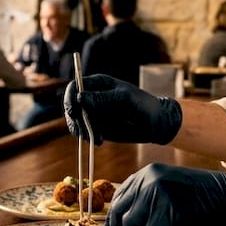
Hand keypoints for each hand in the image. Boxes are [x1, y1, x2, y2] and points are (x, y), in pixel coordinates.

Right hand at [63, 74, 181, 144]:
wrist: (155, 124)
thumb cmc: (143, 105)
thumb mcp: (125, 100)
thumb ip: (103, 98)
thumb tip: (80, 98)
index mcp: (97, 84)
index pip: (75, 86)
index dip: (70, 97)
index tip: (74, 111)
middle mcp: (91, 97)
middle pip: (71, 104)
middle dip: (75, 118)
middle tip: (85, 130)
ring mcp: (92, 112)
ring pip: (74, 120)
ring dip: (81, 130)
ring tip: (98, 138)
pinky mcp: (95, 127)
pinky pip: (82, 132)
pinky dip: (86, 137)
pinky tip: (99, 141)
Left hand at [106, 163, 225, 225]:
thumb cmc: (205, 199)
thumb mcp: (170, 190)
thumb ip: (147, 200)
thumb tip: (124, 222)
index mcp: (147, 172)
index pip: (119, 197)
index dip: (115, 217)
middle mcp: (149, 179)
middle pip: (120, 213)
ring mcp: (158, 194)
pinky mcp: (168, 212)